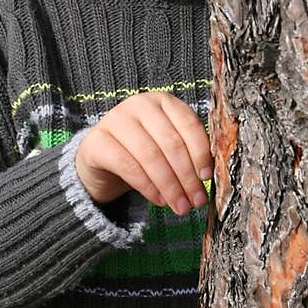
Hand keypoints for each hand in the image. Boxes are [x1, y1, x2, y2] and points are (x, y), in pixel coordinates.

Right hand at [75, 93, 211, 216]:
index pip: (189, 124)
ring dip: (170, 186)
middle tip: (196, 201)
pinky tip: (159, 200)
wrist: (100, 158)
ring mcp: (115, 119)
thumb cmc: (143, 152)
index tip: (207, 177)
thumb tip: (209, 177)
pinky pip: (128, 166)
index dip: (201, 153)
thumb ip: (188, 153)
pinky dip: (148, 187)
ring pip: (151, 156)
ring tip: (181, 207)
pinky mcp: (97, 141)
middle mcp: (139, 104)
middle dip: (187, 176)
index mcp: (164, 101)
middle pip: (171, 143)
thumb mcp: (167, 146)